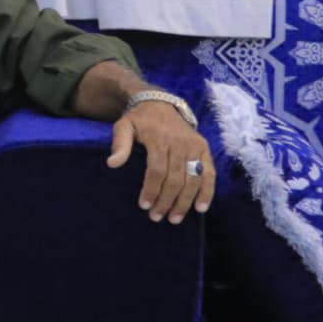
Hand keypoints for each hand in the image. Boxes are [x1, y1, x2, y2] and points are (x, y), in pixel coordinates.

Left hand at [108, 100, 215, 223]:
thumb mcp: (123, 126)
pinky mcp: (205, 148)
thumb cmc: (139, 120)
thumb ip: (119, 144)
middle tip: (157, 217)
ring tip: (175, 218)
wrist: (160, 103)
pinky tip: (201, 208)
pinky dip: (207, 192)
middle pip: (175, 178)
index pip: (157, 170)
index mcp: (159, 138)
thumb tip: (112, 164)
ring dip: (185, 201)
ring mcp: (195, 146)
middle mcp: (180, 143)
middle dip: (166, 200)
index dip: (151, 190)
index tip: (144, 206)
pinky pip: (209, 173)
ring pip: (193, 179)